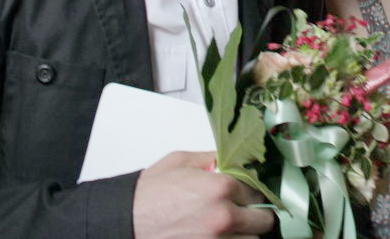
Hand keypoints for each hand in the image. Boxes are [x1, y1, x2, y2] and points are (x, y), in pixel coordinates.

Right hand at [133, 151, 272, 238]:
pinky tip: (219, 235)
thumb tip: (232, 158)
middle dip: (254, 214)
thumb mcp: (181, 161)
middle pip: (263, 219)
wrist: (126, 221)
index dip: (251, 191)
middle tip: (243, 211)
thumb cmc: (148, 195)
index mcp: (221, 188)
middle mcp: (224, 216)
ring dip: (245, 233)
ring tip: (228, 226)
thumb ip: (212, 158)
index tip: (246, 193)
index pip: (258, 190)